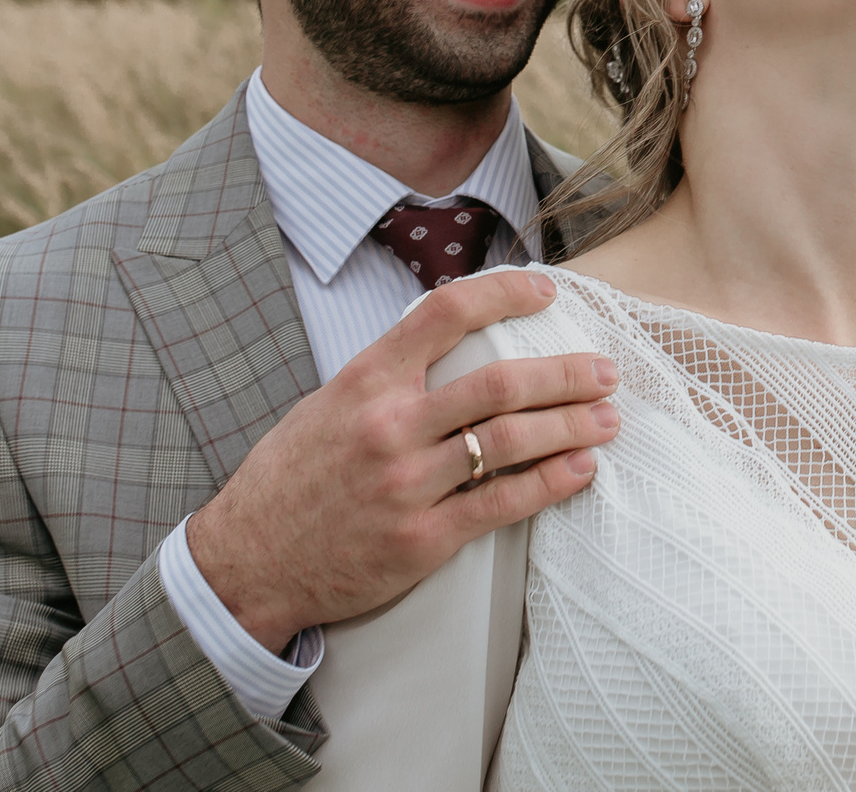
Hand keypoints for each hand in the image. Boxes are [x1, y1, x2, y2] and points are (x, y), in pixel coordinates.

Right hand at [186, 268, 619, 650]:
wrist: (247, 563)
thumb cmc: (290, 479)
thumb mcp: (326, 404)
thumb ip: (387, 376)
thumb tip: (452, 344)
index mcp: (365, 380)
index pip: (446, 313)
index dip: (505, 292)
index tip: (547, 292)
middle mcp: (390, 426)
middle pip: (500, 383)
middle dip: (566, 374)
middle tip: (605, 371)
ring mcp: (407, 485)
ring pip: (510, 442)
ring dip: (571, 426)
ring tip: (607, 419)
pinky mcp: (422, 540)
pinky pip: (501, 504)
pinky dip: (550, 484)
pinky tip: (580, 470)